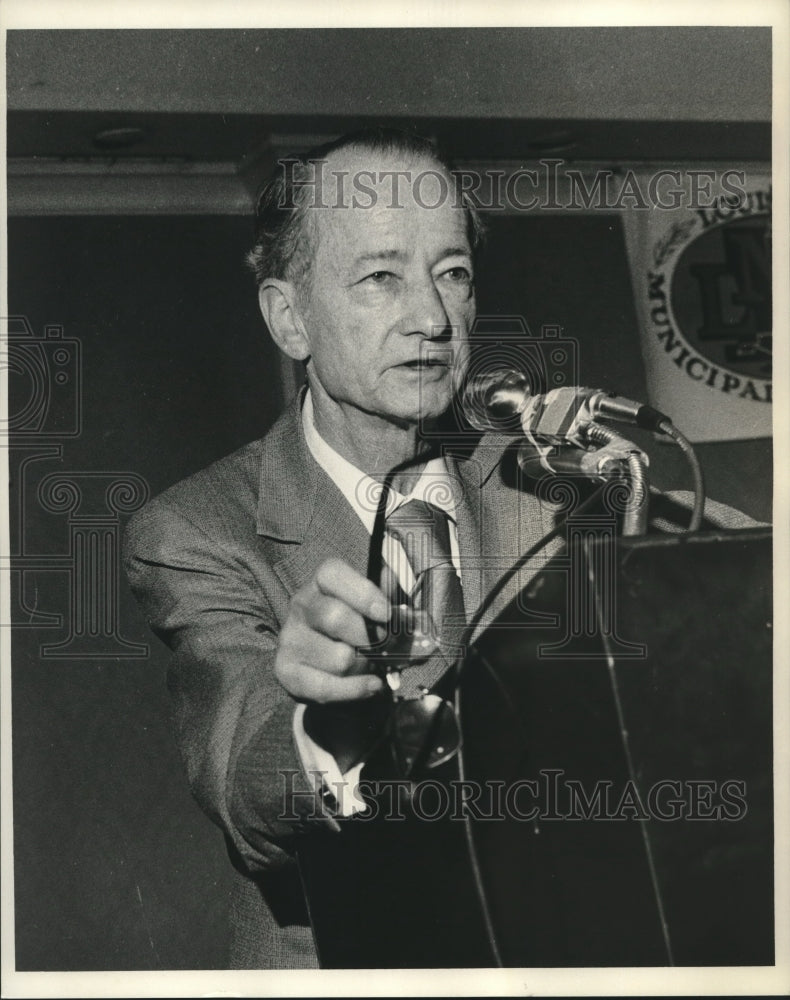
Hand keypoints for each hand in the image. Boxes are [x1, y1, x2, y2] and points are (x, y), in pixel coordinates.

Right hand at [275, 558, 391, 768]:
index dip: (362, 593)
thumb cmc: (356, 628)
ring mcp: (289, 638)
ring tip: (369, 665)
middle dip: (368, 638)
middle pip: (335, 618)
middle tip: (382, 646)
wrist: (328, 665)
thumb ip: (388, 596)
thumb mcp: (373, 607)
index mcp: (321, 583)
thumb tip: (399, 590)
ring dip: (363, 667)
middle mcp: (300, 605)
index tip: (386, 614)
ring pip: (338, 658)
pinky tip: (369, 684)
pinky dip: (355, 690)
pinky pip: (326, 688)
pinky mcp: (285, 670)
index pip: (333, 574)